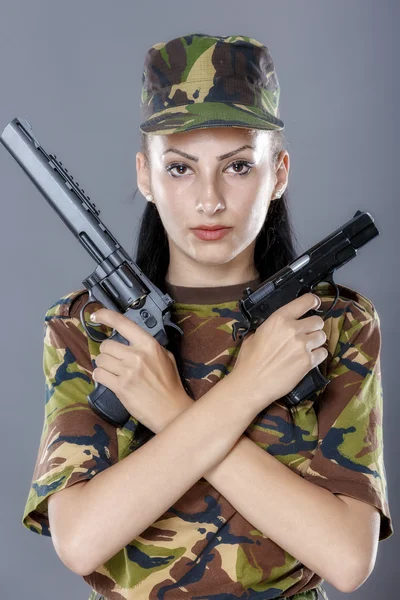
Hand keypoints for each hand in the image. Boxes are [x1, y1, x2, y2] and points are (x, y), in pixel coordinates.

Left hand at [90, 308, 191, 433]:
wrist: (171, 409)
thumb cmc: (170, 384)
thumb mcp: (166, 357)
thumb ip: (149, 346)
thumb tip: (131, 338)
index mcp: (149, 345)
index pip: (123, 323)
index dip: (106, 316)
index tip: (96, 314)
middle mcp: (137, 355)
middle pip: (106, 345)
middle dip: (108, 353)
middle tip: (115, 361)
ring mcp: (128, 371)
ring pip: (100, 360)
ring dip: (104, 366)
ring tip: (113, 372)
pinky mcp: (120, 387)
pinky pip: (99, 375)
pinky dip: (100, 377)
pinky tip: (108, 380)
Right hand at [231, 293, 327, 412]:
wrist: (251, 384)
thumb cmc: (249, 361)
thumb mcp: (254, 335)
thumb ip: (270, 326)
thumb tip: (278, 325)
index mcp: (279, 319)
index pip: (305, 301)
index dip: (313, 301)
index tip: (315, 303)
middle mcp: (293, 329)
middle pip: (318, 321)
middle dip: (314, 326)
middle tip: (307, 333)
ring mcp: (302, 346)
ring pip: (322, 336)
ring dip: (316, 340)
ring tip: (307, 347)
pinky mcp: (308, 362)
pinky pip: (323, 353)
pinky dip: (318, 355)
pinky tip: (309, 358)